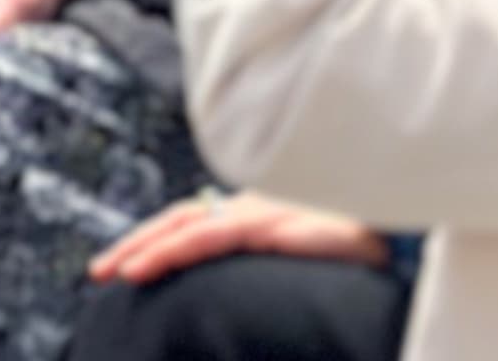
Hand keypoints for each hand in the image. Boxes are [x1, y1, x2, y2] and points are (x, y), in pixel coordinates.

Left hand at [88, 191, 389, 287]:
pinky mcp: (270, 225)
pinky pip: (211, 236)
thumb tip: (251, 291)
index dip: (154, 239)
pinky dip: (176, 249)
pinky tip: (152, 266)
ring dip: (146, 250)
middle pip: (176, 221)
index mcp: (252, 212)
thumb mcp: (306, 252)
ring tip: (118, 273)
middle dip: (134, 244)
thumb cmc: (360, 243)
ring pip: (185, 228)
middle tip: (99, 272)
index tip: (121, 263)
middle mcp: (247, 207)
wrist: (399, 225)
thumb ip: (272, 261)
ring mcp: (257, 213)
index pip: (189, 221)